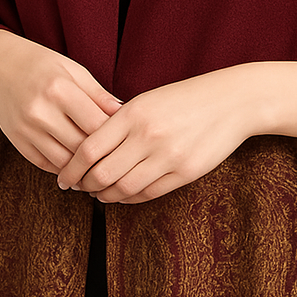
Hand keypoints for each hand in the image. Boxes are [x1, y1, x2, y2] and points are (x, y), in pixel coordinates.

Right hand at [0, 30, 121, 174]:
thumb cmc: (43, 66)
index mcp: (59, 90)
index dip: (115, 137)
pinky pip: (45, 165)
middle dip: (102, 157)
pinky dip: (63, 169)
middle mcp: (40, 111)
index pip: (96, 125)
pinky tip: (77, 168)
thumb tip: (126, 115)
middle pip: (81, 147)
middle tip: (119, 162)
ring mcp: (26, 129)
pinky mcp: (17, 141)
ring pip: (64, 162)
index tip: (127, 143)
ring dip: (83, 169)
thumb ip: (99, 95)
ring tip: (100, 170)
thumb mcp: (74, 71)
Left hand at [56, 67, 264, 203]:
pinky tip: (123, 194)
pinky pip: (148, 193)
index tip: (64, 177)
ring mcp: (168, 156)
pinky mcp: (186, 172)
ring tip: (99, 193)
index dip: (71, 168)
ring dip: (105, 195)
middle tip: (78, 188)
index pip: (89, 149)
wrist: (232, 102)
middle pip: (102, 174)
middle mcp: (148, 136)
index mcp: (133, 114)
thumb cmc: (186, 99)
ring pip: (123, 188)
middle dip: (85, 186)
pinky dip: (130, 198)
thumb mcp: (148, 100)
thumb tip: (88, 149)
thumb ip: (119, 122)